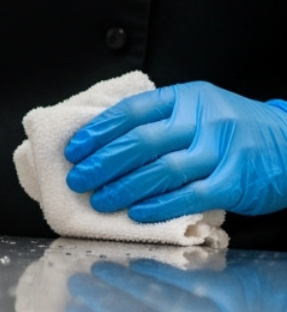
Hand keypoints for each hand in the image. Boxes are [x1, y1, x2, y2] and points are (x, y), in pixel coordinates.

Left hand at [64, 82, 286, 220]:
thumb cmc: (237, 129)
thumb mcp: (200, 109)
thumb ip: (162, 120)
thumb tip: (105, 143)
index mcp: (186, 98)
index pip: (132, 111)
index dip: (98, 131)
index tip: (74, 149)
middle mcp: (202, 120)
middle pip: (141, 141)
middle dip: (102, 163)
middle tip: (78, 179)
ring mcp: (221, 149)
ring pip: (162, 170)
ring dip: (124, 188)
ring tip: (100, 199)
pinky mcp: (235, 180)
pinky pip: (190, 195)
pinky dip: (160, 205)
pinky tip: (137, 213)